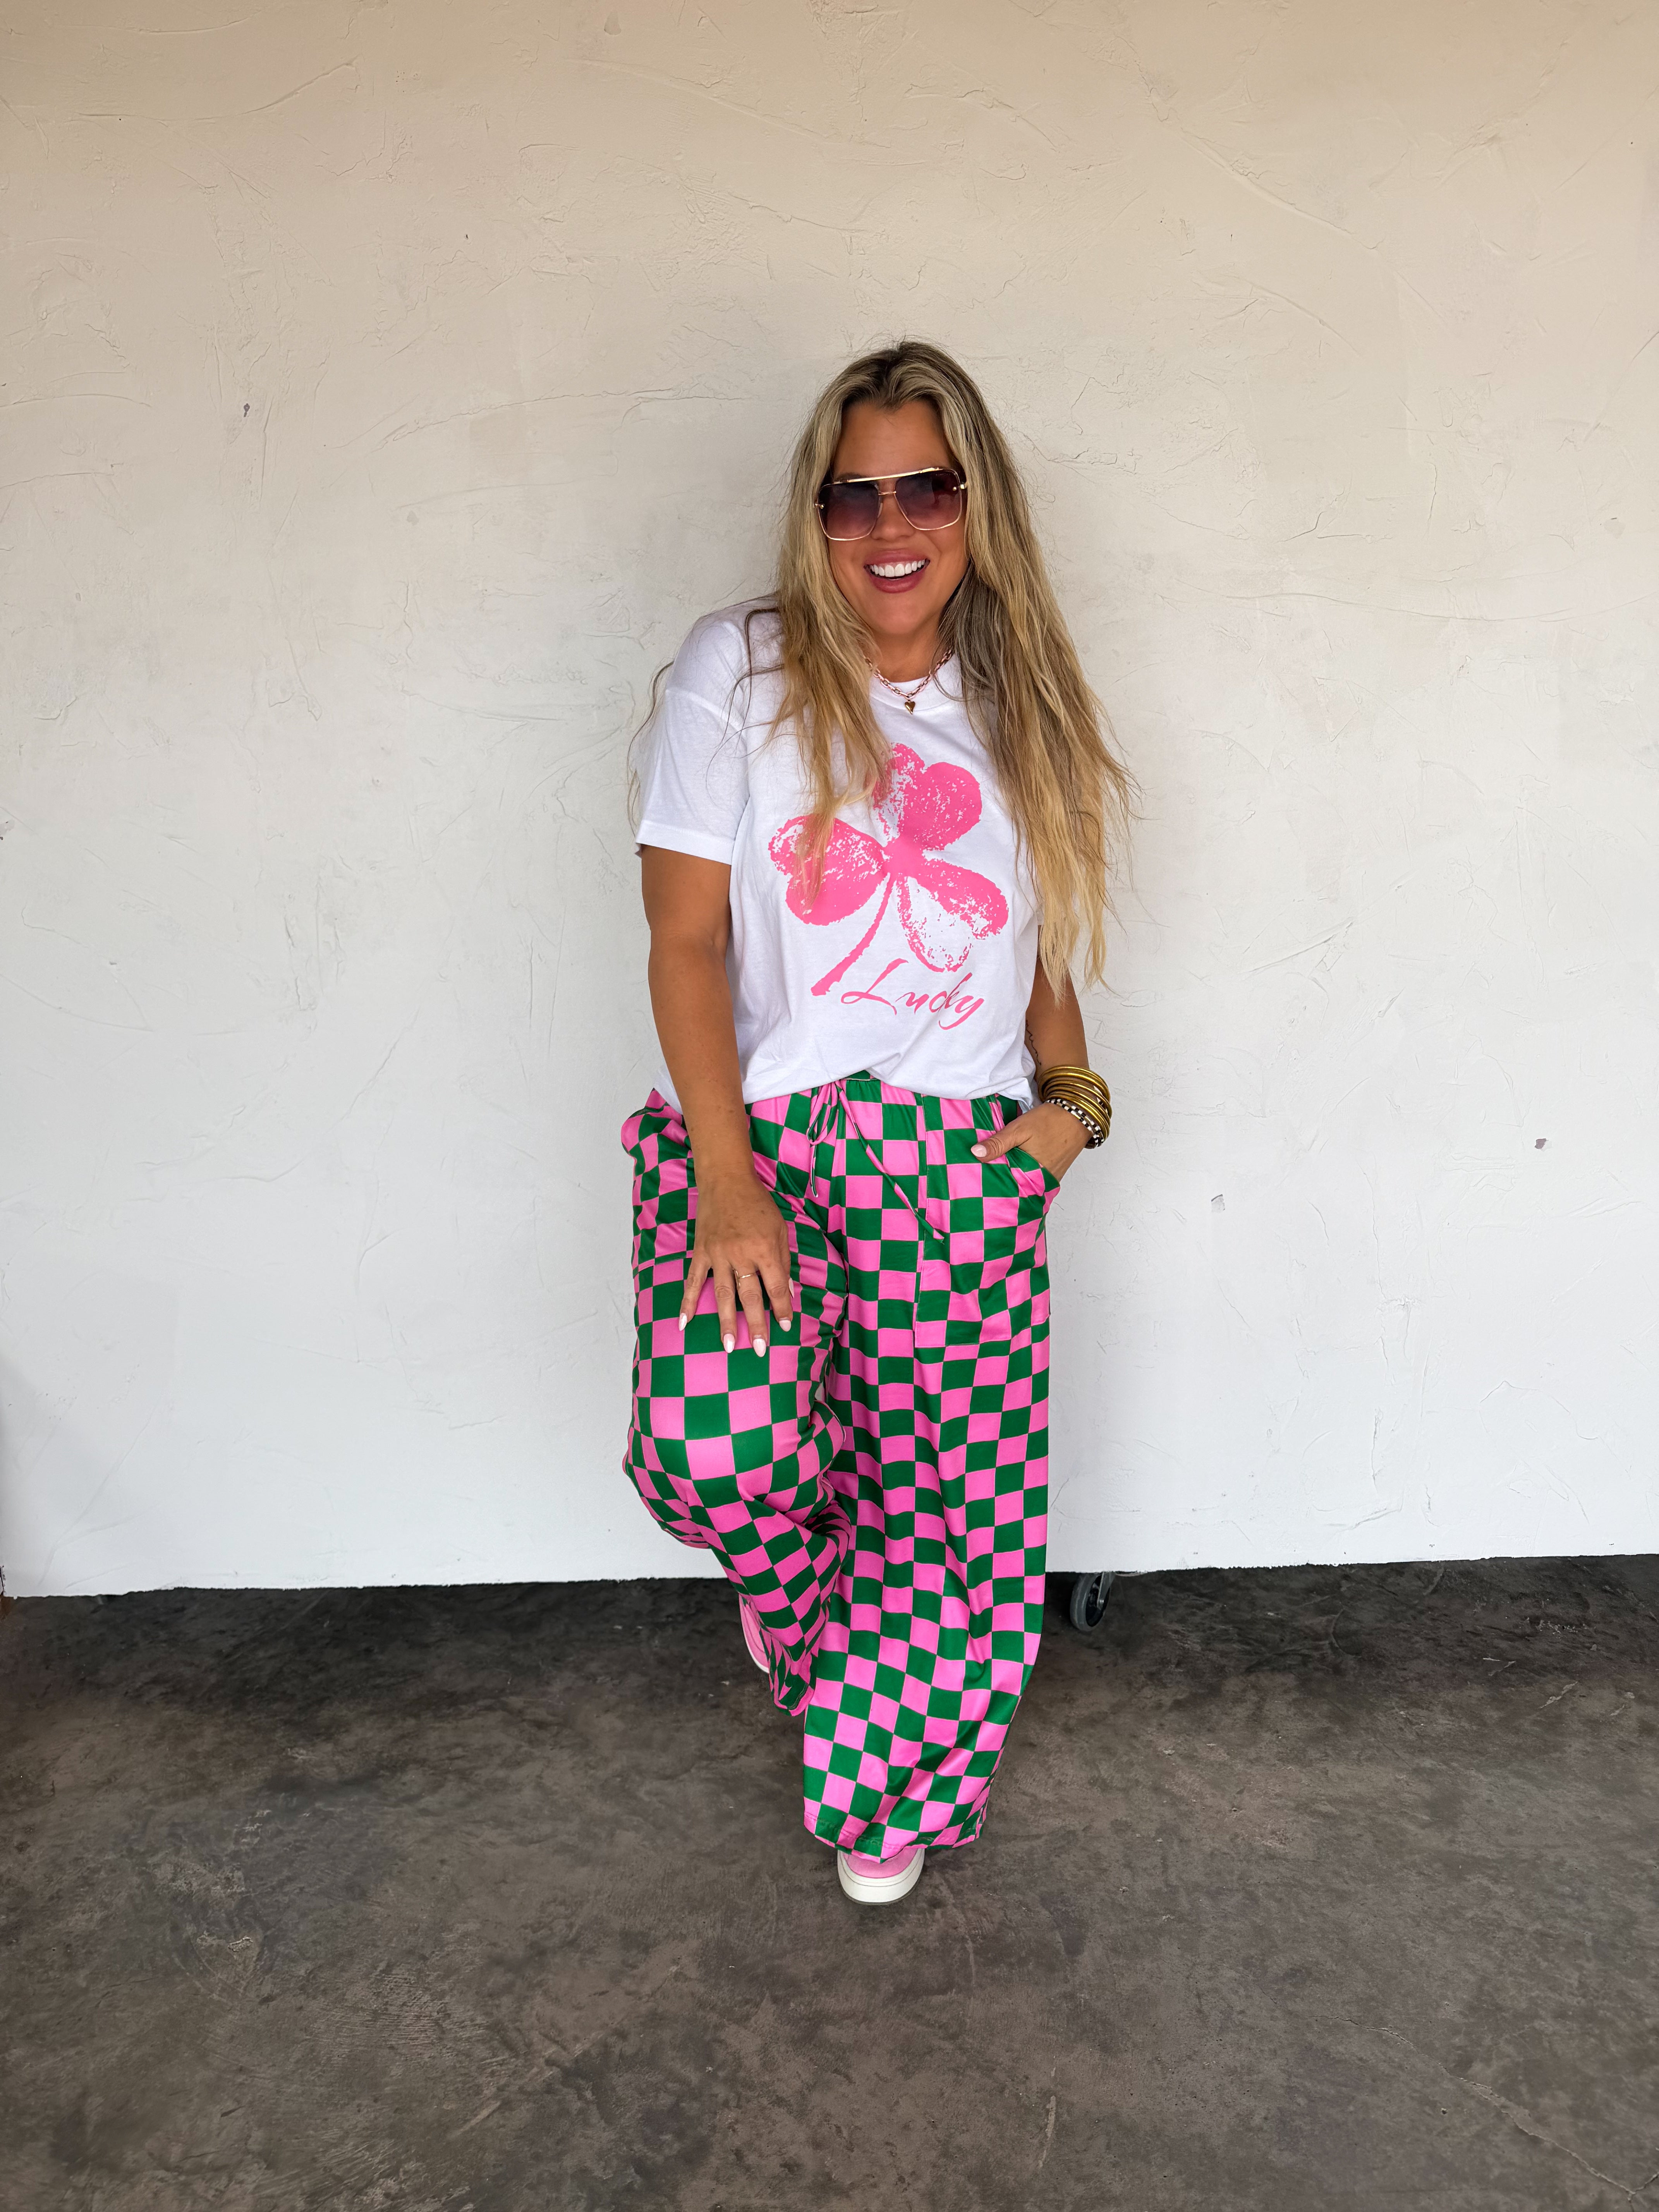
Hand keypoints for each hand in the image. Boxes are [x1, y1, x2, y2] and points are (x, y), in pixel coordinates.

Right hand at [681, 1166, 794, 1356]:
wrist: (726, 1181)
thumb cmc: (758, 1204)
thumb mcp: (780, 1228)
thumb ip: (782, 1260)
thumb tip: (786, 1292)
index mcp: (764, 1247)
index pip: (775, 1286)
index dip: (781, 1308)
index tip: (784, 1327)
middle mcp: (741, 1253)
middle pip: (749, 1296)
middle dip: (756, 1324)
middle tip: (760, 1350)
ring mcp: (717, 1254)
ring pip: (722, 1294)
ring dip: (725, 1321)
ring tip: (728, 1346)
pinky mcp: (701, 1252)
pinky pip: (693, 1281)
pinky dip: (688, 1303)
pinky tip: (684, 1323)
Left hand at [970, 1101, 1088, 1181]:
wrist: (1077, 1114)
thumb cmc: (1049, 1121)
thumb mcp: (1018, 1129)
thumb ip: (997, 1143)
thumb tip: (975, 1154)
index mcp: (1032, 1172)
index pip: (1006, 1182)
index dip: (993, 1178)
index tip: (980, 1176)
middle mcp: (1043, 1180)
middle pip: (1017, 1183)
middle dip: (1004, 1179)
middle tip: (986, 1175)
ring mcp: (1051, 1178)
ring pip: (1028, 1181)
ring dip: (1016, 1176)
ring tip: (1000, 1171)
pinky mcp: (1056, 1173)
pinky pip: (1038, 1178)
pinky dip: (1028, 1173)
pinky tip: (1018, 1166)